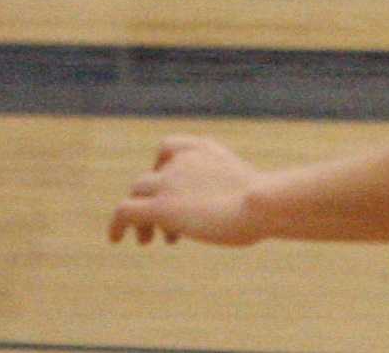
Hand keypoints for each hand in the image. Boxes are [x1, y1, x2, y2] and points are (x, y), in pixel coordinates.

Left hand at [108, 135, 262, 247]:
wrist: (263, 203)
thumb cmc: (272, 204)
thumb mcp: (257, 190)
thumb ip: (240, 193)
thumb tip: (256, 212)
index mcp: (206, 150)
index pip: (170, 147)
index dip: (162, 167)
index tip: (167, 187)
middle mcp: (183, 160)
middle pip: (151, 176)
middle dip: (154, 201)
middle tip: (167, 231)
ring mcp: (169, 182)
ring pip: (136, 193)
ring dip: (140, 218)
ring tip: (148, 242)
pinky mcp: (160, 206)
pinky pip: (124, 211)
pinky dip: (116, 225)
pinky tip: (116, 240)